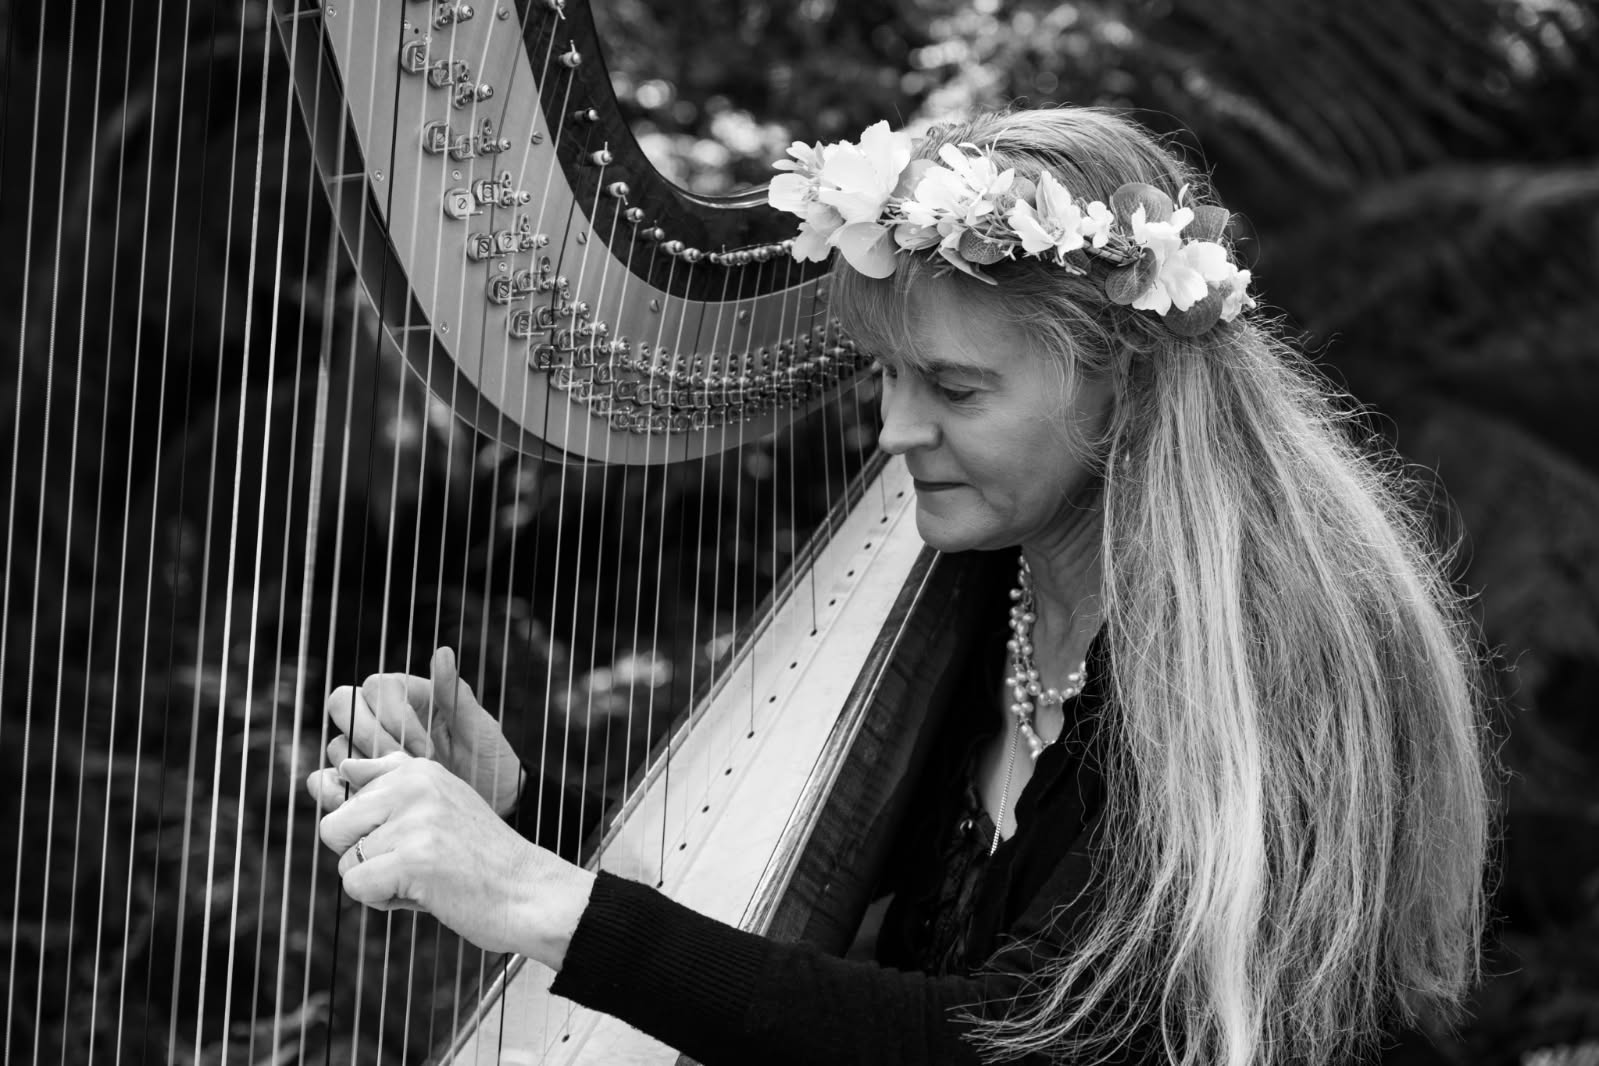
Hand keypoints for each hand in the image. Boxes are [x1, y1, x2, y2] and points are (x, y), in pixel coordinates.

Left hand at [307, 753, 594, 967]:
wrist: (529, 893)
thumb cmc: (478, 858)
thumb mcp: (435, 805)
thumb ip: (381, 786)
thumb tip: (325, 772)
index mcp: (418, 768)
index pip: (347, 795)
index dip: (371, 831)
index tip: (415, 835)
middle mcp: (414, 783)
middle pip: (334, 829)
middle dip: (365, 856)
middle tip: (418, 861)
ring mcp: (414, 819)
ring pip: (346, 863)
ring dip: (380, 882)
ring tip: (428, 877)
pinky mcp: (413, 857)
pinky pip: (357, 887)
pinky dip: (385, 902)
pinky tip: (428, 893)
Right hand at [324, 647, 522, 815]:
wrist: (493, 802)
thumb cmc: (488, 759)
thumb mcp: (480, 727)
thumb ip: (456, 693)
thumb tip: (442, 652)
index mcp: (409, 695)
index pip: (377, 686)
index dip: (395, 718)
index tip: (426, 751)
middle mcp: (382, 718)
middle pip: (343, 704)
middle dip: (369, 735)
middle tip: (401, 764)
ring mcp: (368, 752)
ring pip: (337, 744)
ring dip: (359, 766)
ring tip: (392, 787)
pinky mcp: (361, 784)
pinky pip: (328, 780)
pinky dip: (331, 788)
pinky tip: (355, 799)